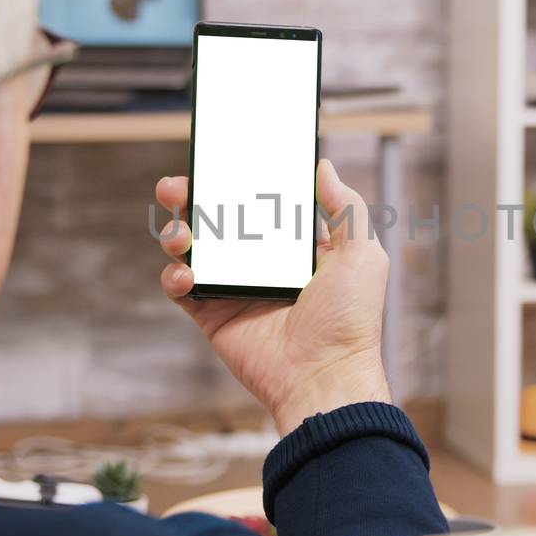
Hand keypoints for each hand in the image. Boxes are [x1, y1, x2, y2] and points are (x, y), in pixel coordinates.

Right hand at [154, 160, 391, 433]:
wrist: (324, 376)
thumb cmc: (350, 320)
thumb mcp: (362, 254)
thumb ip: (346, 208)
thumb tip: (323, 166)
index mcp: (294, 246)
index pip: (259, 203)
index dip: (237, 180)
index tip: (220, 159)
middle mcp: (261, 264)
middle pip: (216, 220)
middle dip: (190, 199)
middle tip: (176, 188)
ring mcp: (234, 289)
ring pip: (192, 249)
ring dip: (176, 233)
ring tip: (181, 235)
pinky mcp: (213, 316)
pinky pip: (181, 289)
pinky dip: (174, 276)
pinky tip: (184, 273)